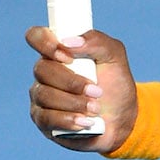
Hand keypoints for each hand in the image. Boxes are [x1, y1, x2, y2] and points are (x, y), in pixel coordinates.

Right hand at [26, 26, 138, 152]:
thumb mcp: (115, 56)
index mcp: (59, 51)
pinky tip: (85, 122)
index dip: (46, 44)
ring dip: (74, 103)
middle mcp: (46, 72)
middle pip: (42, 69)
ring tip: (95, 108)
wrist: (122, 117)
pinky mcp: (43, 120)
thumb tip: (69, 42)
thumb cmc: (115, 82)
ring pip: (44, 95)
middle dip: (72, 82)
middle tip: (97, 91)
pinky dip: (68, 119)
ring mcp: (41, 96)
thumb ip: (96, 41)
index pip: (37, 36)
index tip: (68, 57)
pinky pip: (46, 118)